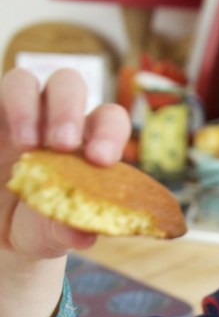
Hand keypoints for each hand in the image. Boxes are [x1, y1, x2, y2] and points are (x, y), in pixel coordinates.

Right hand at [0, 67, 130, 259]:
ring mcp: (16, 113)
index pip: (109, 119)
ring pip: (22, 81)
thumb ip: (68, 230)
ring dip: (24, 105)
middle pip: (68, 83)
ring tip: (25, 143)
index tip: (101, 160)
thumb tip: (84, 235)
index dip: (109, 132)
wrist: (0, 233)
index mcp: (87, 141)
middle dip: (67, 108)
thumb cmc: (38, 225)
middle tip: (61, 144)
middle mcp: (54, 119)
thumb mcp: (51, 234)